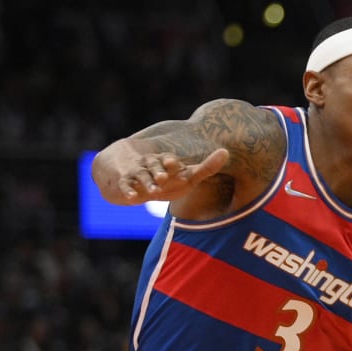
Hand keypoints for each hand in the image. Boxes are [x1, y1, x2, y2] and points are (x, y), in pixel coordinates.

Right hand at [115, 147, 229, 203]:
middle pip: (153, 165)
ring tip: (154, 193)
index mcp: (164, 160)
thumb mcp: (188, 175)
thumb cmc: (168, 180)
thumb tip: (226, 151)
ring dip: (147, 183)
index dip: (170, 162)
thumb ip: (207, 167)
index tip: (174, 164)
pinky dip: (127, 192)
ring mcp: (136, 173)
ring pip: (141, 176)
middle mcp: (149, 164)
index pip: (167, 159)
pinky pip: (125, 186)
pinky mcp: (125, 184)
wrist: (134, 180)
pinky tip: (132, 199)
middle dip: (158, 171)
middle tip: (164, 178)